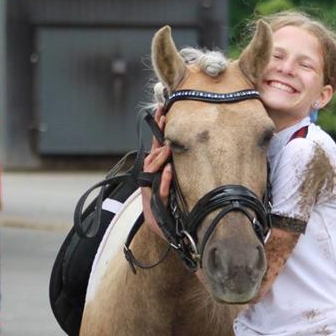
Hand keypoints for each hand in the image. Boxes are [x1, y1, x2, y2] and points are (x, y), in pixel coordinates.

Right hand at [140, 109, 171, 235]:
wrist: (163, 227)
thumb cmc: (170, 203)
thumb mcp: (174, 178)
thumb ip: (176, 164)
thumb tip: (183, 145)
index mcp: (157, 167)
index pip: (157, 143)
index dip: (157, 126)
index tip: (161, 108)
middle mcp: (152, 174)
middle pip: (153, 150)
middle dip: (157, 133)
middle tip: (163, 117)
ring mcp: (151, 186)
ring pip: (153, 167)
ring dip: (161, 156)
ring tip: (168, 147)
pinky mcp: (154, 200)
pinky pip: (160, 187)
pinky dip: (164, 179)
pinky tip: (169, 170)